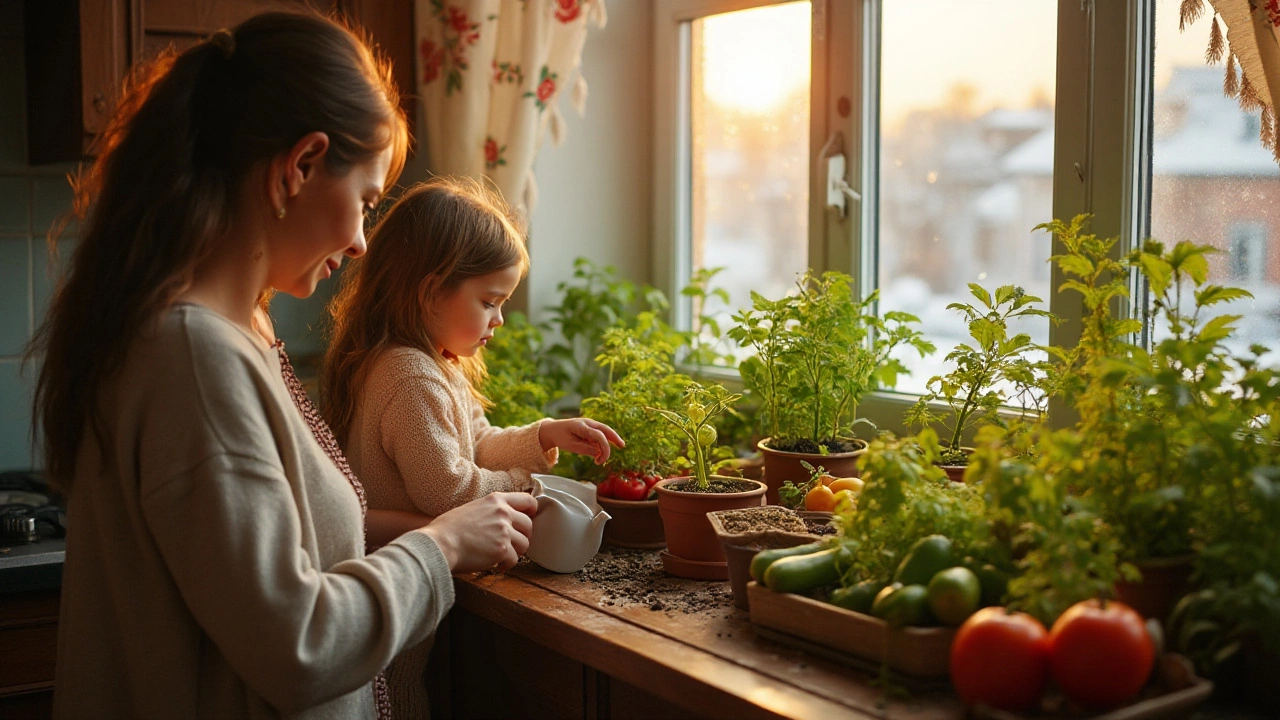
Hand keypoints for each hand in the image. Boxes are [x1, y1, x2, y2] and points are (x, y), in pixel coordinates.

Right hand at [418, 492, 536, 572]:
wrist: (440, 543)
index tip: (529, 518)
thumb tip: (501, 521)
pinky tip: (495, 566)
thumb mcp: (472, 508)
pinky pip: (515, 560)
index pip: (527, 500)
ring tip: (501, 556)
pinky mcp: (502, 549)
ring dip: (515, 552)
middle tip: (511, 545)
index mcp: (495, 500)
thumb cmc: (448, 528)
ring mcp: (504, 531)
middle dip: (522, 537)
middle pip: (529, 525)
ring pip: (525, 544)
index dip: (531, 511)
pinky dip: (506, 565)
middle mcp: (503, 513)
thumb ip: (490, 512)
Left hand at [539, 418, 624, 464]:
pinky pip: (599, 436)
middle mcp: (588, 423)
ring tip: (599, 460)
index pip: (599, 435)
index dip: (604, 447)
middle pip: (606, 429)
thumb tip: (599, 453)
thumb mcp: (571, 446)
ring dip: (606, 446)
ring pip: (604, 433)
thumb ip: (586, 449)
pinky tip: (598, 455)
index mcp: (582, 426)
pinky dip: (601, 445)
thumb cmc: (561, 437)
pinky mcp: (590, 430)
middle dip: (615, 437)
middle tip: (622, 446)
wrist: (552, 430)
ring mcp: (590, 425)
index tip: (601, 460)